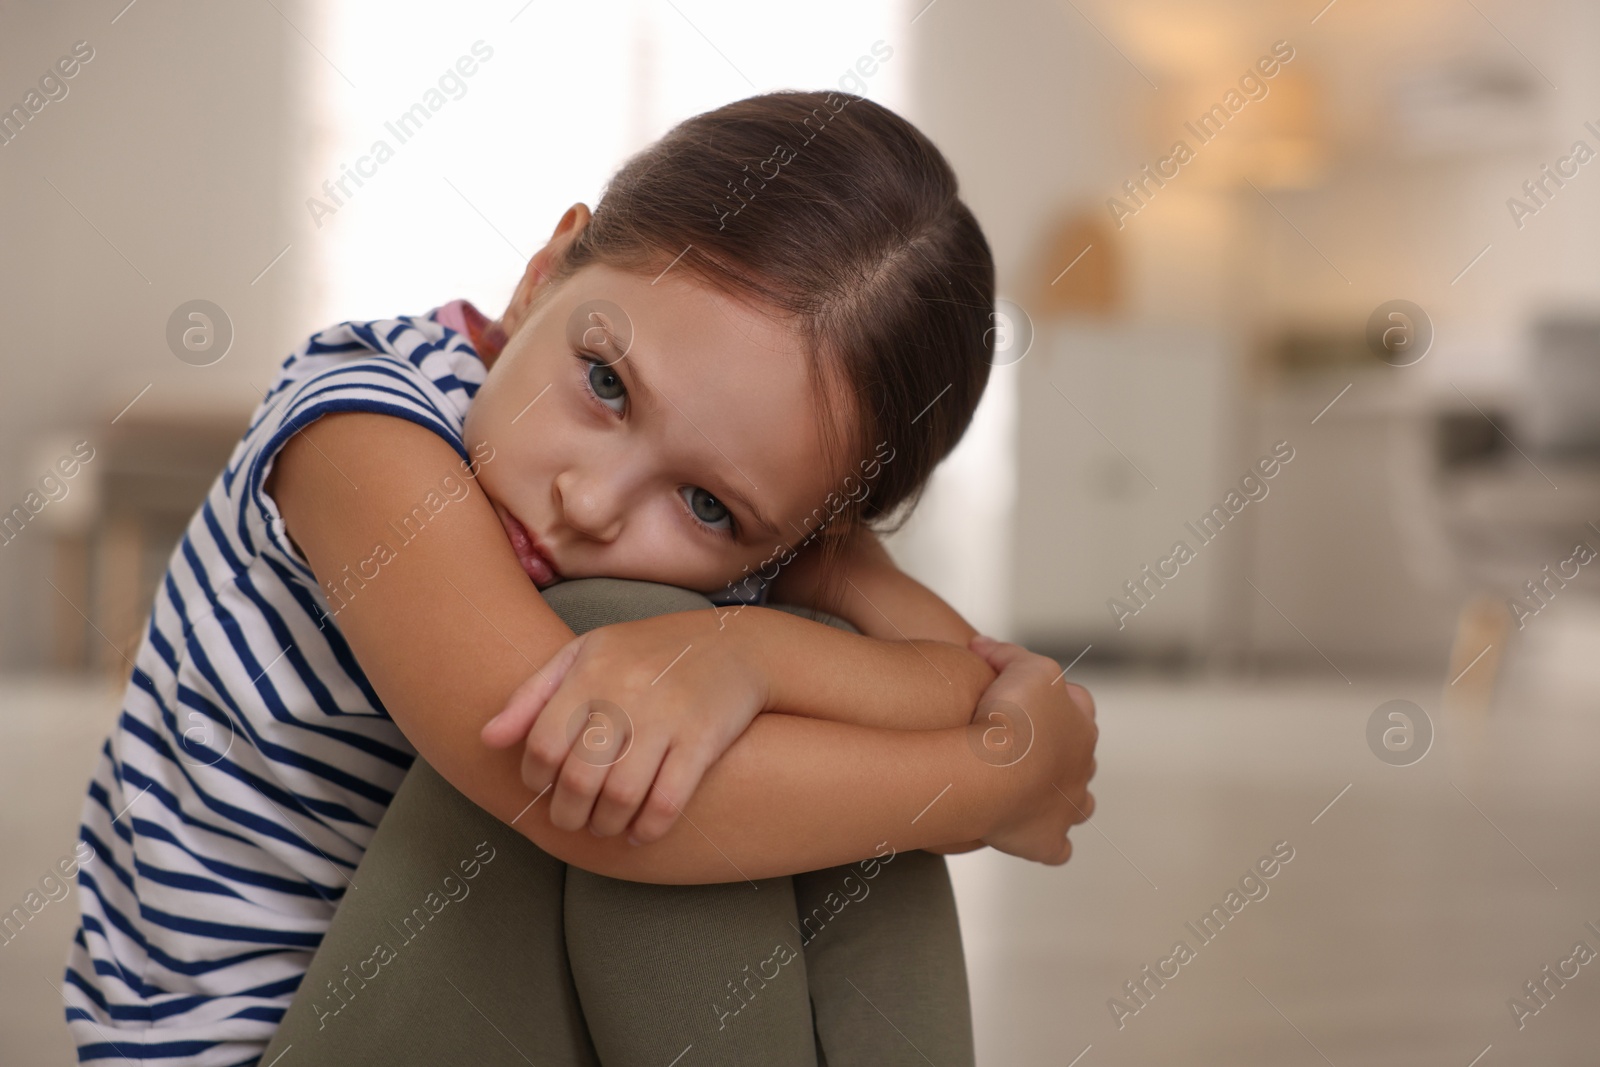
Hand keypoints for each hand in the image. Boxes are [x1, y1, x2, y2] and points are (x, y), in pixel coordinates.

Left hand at [481, 610, 768, 842]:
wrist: (735, 644)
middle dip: (568, 814)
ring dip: (606, 825)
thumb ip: (532, 694)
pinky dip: (649, 828)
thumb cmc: (647, 652)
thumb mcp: (585, 653)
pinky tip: (642, 832)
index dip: (535, 778)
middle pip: (578, 778)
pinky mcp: (704, 739)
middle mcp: (625, 692)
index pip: (542, 744)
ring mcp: (667, 716)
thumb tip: (487, 740)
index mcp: (590, 670)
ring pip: (621, 796)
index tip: (543, 788)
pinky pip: (668, 801)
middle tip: (572, 821)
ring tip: (605, 826)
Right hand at [966, 634, 1097, 864]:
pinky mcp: (1048, 840)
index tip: (1021, 698)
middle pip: (1080, 757)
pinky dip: (1047, 842)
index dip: (1051, 700)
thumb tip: (983, 644)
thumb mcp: (1018, 665)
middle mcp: (1082, 766)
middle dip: (1059, 752)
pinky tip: (1031, 837)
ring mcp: (1068, 806)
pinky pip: (1056, 847)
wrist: (994, 772)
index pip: (1077, 705)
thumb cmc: (1010, 716)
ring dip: (1062, 798)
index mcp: (1081, 724)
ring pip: (1079, 803)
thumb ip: (1006, 652)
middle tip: (1021, 746)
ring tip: (1032, 793)